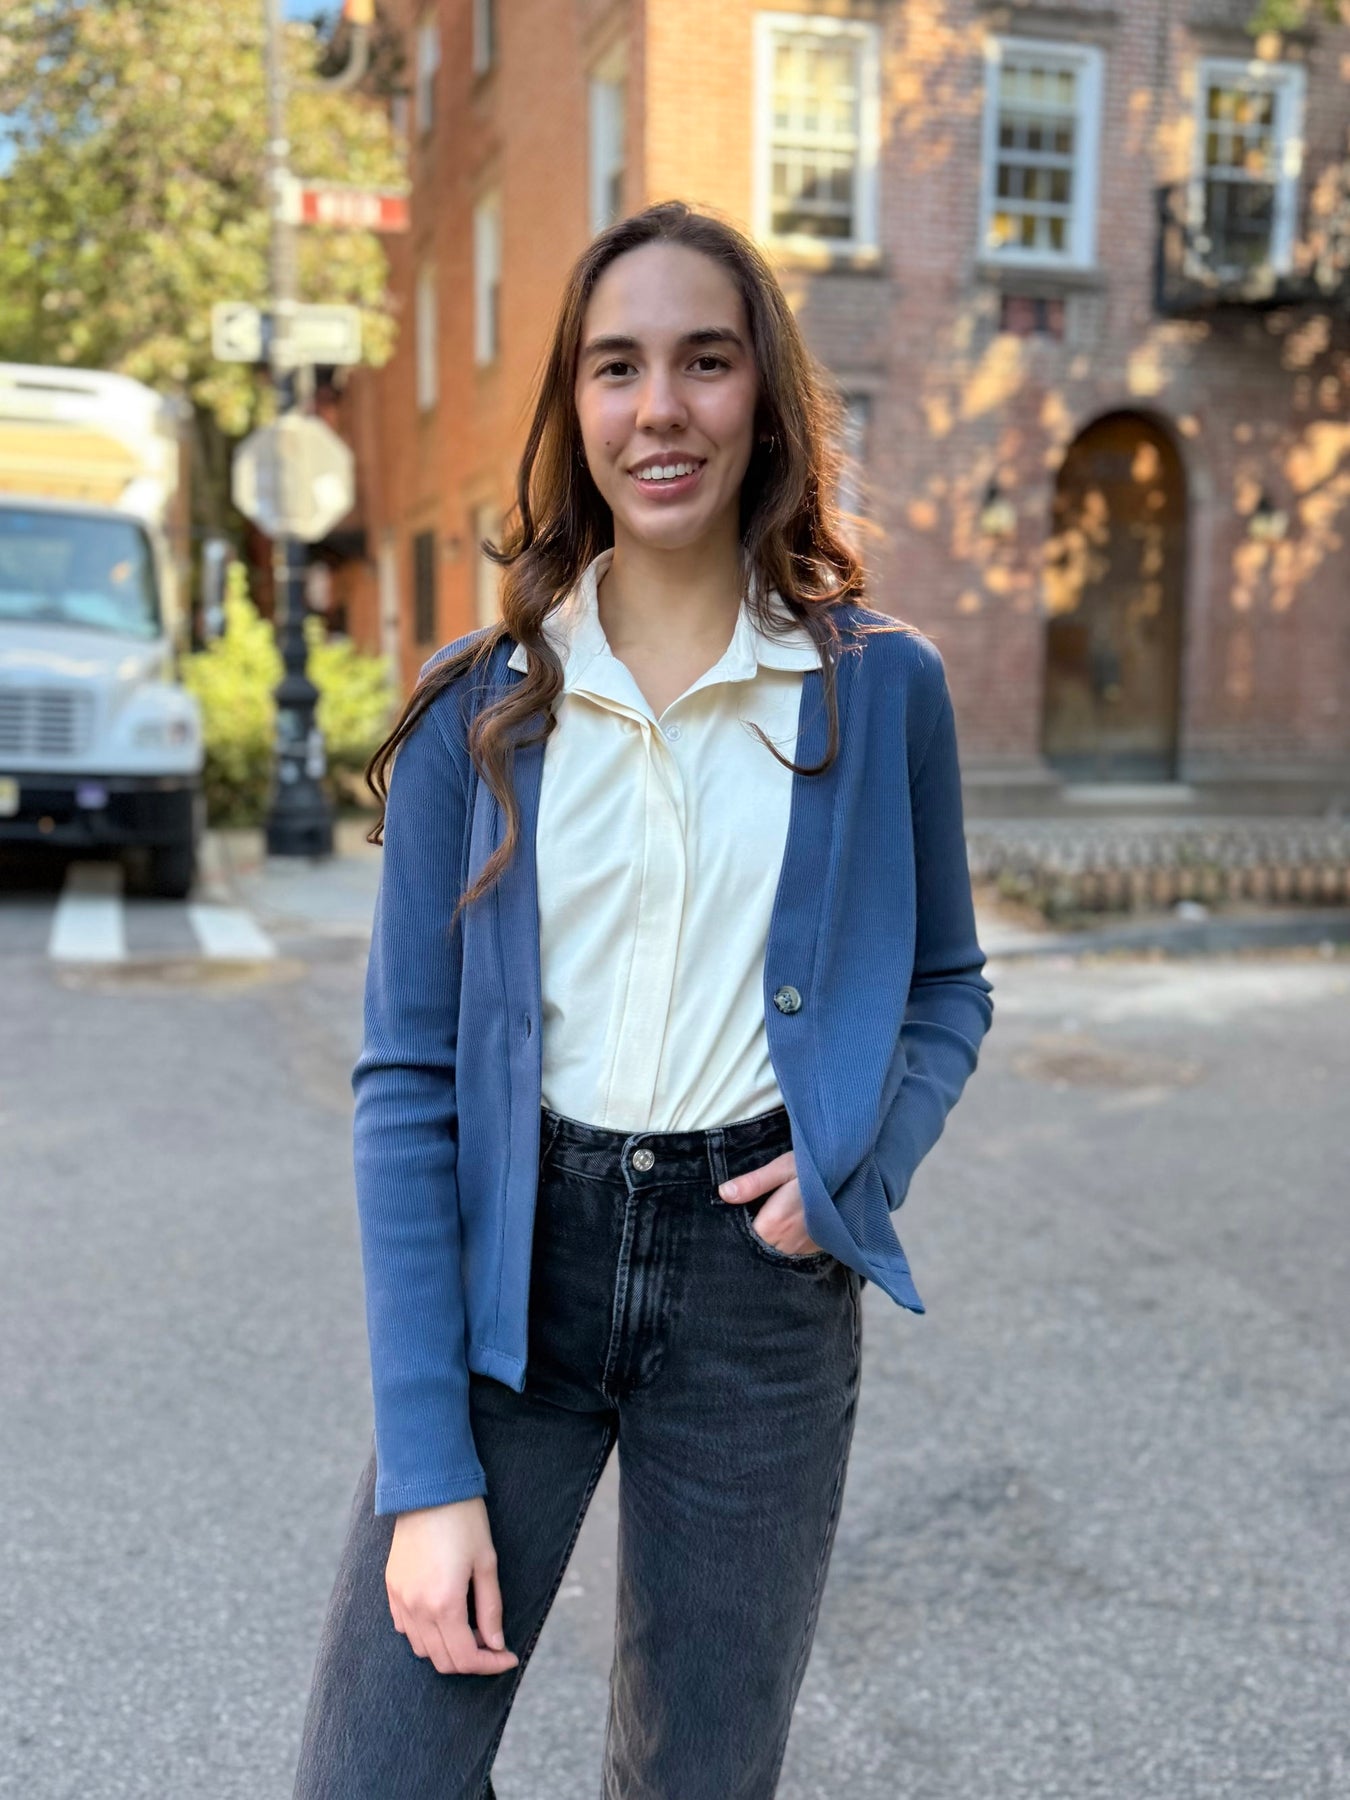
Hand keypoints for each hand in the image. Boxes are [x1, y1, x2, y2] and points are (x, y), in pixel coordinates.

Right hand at [386, 1497, 519, 1676]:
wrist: (428, 1489)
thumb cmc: (464, 1521)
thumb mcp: (487, 1563)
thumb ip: (490, 1609)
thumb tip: (496, 1644)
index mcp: (445, 1604)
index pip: (466, 1657)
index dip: (490, 1665)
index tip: (509, 1657)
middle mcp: (417, 1609)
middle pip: (443, 1660)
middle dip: (471, 1660)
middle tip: (492, 1643)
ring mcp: (400, 1600)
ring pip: (423, 1649)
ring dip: (447, 1649)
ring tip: (470, 1627)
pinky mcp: (391, 1589)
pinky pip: (406, 1629)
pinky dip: (426, 1634)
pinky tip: (444, 1616)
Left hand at [718, 1148, 824, 1255]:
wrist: (856, 1175)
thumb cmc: (817, 1167)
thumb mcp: (783, 1168)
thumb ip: (753, 1183)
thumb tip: (723, 1194)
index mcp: (774, 1224)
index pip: (744, 1238)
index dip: (738, 1226)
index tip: (740, 1212)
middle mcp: (788, 1243)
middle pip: (759, 1247)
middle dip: (755, 1233)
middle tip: (758, 1211)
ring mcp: (804, 1249)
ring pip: (776, 1251)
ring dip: (772, 1239)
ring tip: (774, 1217)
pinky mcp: (818, 1248)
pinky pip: (794, 1252)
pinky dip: (788, 1242)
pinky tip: (790, 1225)